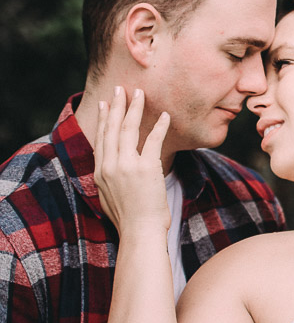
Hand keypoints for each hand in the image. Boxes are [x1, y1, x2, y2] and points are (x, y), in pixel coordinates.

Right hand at [94, 87, 171, 237]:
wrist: (140, 233)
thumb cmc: (130, 219)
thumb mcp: (110, 197)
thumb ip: (109, 180)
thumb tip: (111, 171)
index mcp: (100, 173)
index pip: (101, 139)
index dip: (103, 119)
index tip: (104, 103)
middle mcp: (110, 166)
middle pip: (112, 129)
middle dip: (116, 106)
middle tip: (120, 89)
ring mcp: (127, 166)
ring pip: (129, 129)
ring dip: (134, 109)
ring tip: (139, 94)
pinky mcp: (146, 169)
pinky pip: (153, 141)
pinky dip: (159, 126)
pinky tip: (164, 116)